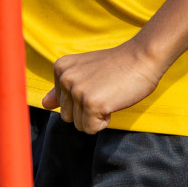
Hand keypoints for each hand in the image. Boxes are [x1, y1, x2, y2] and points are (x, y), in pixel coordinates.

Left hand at [42, 42, 163, 133]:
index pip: (61, 103)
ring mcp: (77, 90)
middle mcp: (65, 78)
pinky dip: (104, 122)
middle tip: (105, 89)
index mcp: (60, 68)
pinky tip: (113, 102)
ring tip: (109, 94)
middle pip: (67, 117)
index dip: (82, 99)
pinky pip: (90, 129)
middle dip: (87, 111)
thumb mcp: (85, 73)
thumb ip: (62, 90)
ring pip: (78, 125)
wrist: (143, 57)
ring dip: (96, 116)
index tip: (97, 82)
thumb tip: (44, 104)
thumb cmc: (117, 66)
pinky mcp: (91, 103)